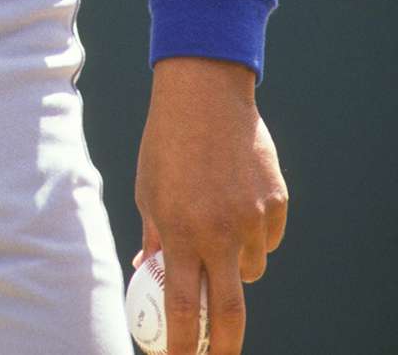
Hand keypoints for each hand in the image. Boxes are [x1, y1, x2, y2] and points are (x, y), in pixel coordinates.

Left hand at [135, 56, 287, 354]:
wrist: (204, 92)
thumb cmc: (167, 141)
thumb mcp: (148, 190)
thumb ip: (153, 236)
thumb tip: (145, 272)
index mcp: (179, 231)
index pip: (181, 308)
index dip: (180, 345)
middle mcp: (218, 231)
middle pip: (228, 313)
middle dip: (223, 346)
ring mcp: (251, 218)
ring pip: (251, 270)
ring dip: (236, 266)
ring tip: (218, 225)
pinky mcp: (275, 202)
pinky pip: (268, 238)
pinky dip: (254, 235)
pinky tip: (238, 201)